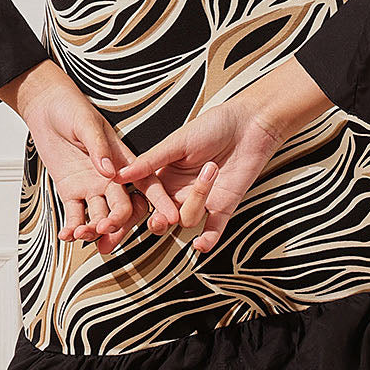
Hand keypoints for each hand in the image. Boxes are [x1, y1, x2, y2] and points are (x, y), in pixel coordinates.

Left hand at [0, 60, 179, 253]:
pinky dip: (73, 227)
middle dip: (120, 223)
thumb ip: (98, 147)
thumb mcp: (86, 123)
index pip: (147, 183)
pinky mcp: (71, 191)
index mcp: (123, 160)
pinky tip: (67, 235)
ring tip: (83, 234)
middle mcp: (111, 178)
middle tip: (109, 230)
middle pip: (125, 208)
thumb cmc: (71, 108)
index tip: (170, 218)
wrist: (46, 108)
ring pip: (100, 216)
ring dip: (95, 229)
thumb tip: (108, 171)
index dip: (159, 201)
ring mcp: (91, 187)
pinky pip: (75, 214)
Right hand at [106, 97, 284, 253]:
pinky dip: (207, 240)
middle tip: (161, 219)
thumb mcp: (177, 141)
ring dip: (198, 199)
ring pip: (188, 219)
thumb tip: (118, 174)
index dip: (140, 206)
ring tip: (211, 169)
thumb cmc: (214, 125)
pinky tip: (200, 245)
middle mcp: (180, 190)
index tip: (132, 213)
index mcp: (165, 174)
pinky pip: (213, 230)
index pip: (146, 197)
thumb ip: (151, 161)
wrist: (250, 124)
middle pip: (163, 217)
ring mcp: (203, 201)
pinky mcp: (224, 206)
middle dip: (159, 221)